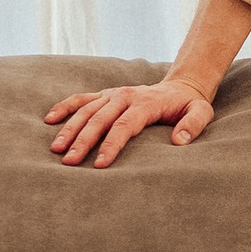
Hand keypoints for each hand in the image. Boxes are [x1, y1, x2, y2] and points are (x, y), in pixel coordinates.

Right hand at [44, 76, 215, 165]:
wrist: (181, 86)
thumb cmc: (189, 105)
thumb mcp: (201, 112)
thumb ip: (193, 125)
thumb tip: (179, 141)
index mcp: (145, 103)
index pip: (124, 126)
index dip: (111, 145)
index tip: (100, 165)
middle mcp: (125, 96)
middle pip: (100, 119)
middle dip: (83, 141)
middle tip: (69, 162)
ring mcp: (113, 94)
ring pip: (86, 110)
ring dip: (69, 129)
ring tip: (56, 149)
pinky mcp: (105, 94)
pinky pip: (81, 99)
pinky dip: (65, 107)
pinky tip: (49, 120)